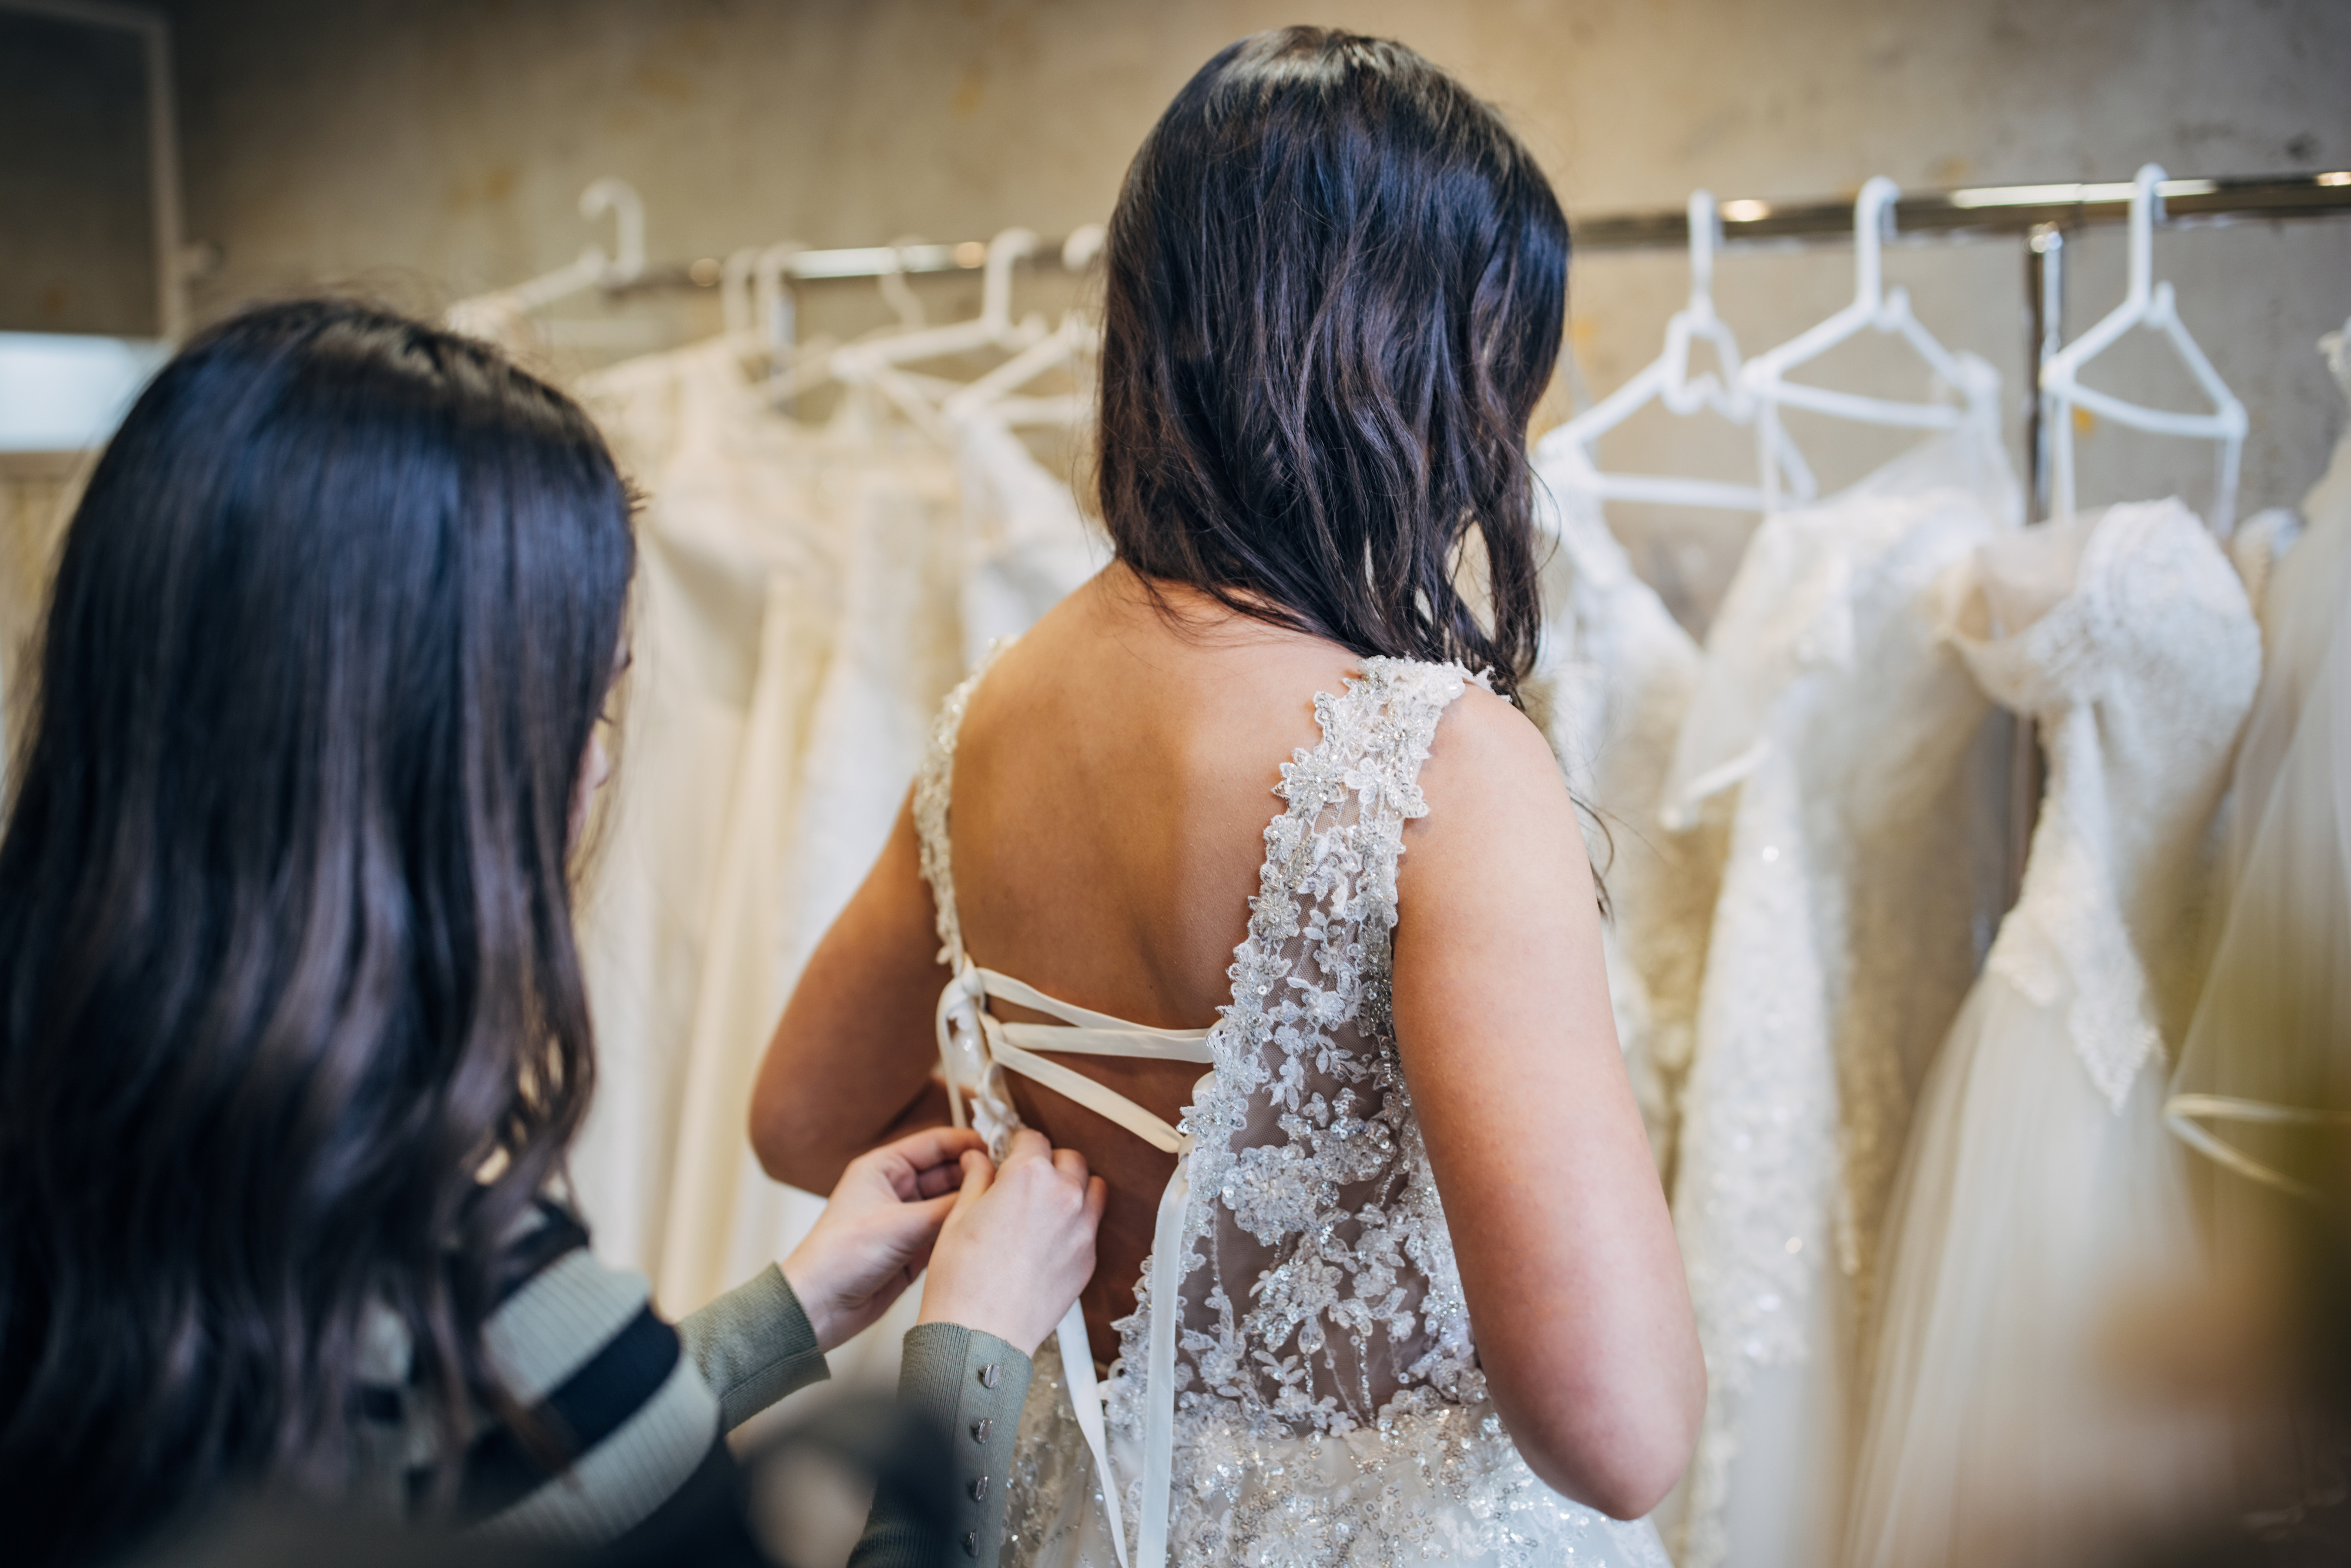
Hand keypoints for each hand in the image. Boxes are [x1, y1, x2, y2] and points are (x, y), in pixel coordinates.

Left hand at [781, 1126, 985, 1352]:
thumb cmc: (840, 1257)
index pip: (935, 1143)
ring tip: (1006, 1206)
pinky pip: (946, 1232)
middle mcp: (896, 1189)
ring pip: (950, 1204)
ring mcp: (905, 1220)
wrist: (818, 1308)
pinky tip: (987, 1233)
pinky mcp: (912, 1249)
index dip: (968, 1143)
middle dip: (976, 1175)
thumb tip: (988, 1191)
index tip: (1001, 1147)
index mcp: (883, 1167)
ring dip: (972, 1205)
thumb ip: (948, 1208)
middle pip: (947, 1173)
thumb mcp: (901, 1225)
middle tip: (1011, 1179)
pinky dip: (963, 1232)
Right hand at [917, 1128, 1106, 1354]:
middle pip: (1069, 1159)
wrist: (981, 1332)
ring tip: (1047, 1203)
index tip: (1010, 1154)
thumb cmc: (963, 1281)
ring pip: (1092, 1188)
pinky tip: (1052, 1237)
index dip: (1017, 1145)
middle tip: (1027, 1180)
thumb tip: (977, 1160)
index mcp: (1028, 1176)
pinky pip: (1092, 1226)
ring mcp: (1081, 1228)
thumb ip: (976, 1180)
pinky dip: (1078, 1222)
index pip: (1032, 1138)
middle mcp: (1063, 1196)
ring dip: (1073, 1187)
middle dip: (1048, 1163)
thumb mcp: (958, 1216)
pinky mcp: (1088, 1258)